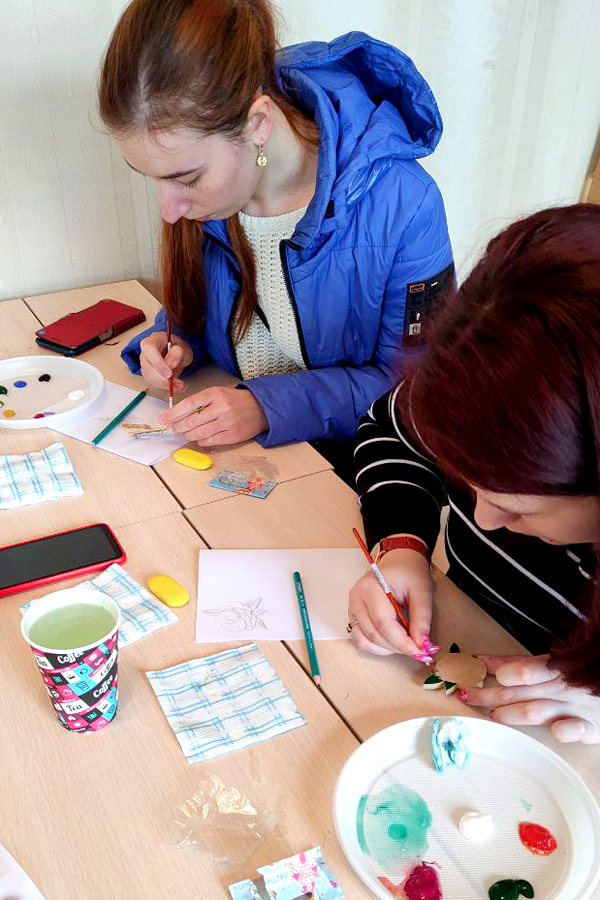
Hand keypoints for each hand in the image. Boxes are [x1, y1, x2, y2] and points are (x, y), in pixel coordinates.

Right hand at [139, 331, 192, 390]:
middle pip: (148, 366)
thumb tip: (170, 364)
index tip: (169, 374)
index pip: (150, 349)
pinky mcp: (147, 374)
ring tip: (181, 385)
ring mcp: (145, 364)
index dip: (158, 363)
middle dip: (163, 378)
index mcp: (153, 340)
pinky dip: (165, 387)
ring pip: (150, 377)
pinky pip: (153, 383)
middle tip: (178, 384)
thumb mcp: (183, 347)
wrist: (176, 353)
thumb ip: (178, 353)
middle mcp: (145, 352)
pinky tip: (176, 386)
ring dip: (166, 385)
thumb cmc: (178, 348)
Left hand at [159, 386, 267, 445]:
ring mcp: (228, 422)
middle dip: (179, 427)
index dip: (173, 414)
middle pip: (191, 421)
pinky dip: (201, 441)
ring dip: (189, 435)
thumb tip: (177, 415)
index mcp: (215, 394)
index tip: (164, 419)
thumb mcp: (217, 393)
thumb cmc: (234, 400)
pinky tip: (201, 438)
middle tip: (175, 428)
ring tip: (188, 433)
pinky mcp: (234, 435)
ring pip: (199, 434)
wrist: (260, 407)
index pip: (188, 405)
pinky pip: (210, 441)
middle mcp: (221, 407)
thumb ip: (200, 402)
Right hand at [348, 548, 434, 657]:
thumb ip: (422, 618)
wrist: (399, 561)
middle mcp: (356, 598)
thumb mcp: (422, 591)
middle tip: (418, 649)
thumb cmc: (409, 572)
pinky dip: (377, 647)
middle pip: (374, 634)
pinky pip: (361, 640)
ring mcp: (352, 608)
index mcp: (370, 587)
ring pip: (366, 641)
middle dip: (398, 646)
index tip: (420, 651)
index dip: (402, 642)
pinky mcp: (354, 617)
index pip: (384, 623)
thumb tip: (422, 645)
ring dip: (388, 648)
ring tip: (406, 641)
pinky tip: (392, 641)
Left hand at [458, 655, 599, 743]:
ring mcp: (576, 707)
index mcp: (555, 667)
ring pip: (537, 710)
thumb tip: (486, 662)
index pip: (522, 667)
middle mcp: (562, 687)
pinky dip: (566, 729)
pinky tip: (555, 731)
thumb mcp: (554, 665)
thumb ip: (522, 665)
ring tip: (493, 716)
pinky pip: (577, 729)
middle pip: (519, 691)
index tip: (475, 668)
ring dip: (512, 713)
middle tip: (466, 695)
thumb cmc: (581, 678)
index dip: (498, 667)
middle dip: (489, 694)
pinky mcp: (590, 728)